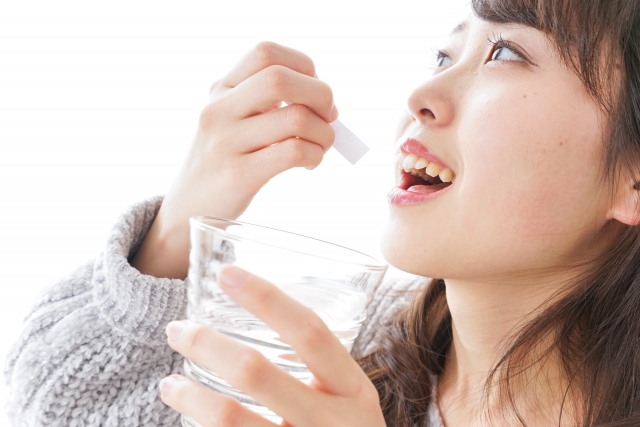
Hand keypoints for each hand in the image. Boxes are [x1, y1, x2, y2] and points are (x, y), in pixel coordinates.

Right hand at [131, 42, 337, 278]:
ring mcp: (226, 142)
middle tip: (329, 118)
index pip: (266, 53)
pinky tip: (309, 163)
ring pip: (295, 118)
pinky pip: (293, 153)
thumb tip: (329, 107)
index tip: (314, 92)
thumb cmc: (224, 162)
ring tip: (320, 146)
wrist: (187, 208)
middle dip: (321, 96)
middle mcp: (219, 109)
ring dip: (323, 133)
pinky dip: (314, 155)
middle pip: (281, 79)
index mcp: (221, 88)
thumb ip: (270, 105)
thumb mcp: (234, 120)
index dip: (304, 66)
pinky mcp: (238, 175)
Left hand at [159, 265, 385, 426]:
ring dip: (190, 395)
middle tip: (177, 330)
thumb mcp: (346, 402)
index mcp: (353, 391)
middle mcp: (333, 423)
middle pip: (257, 373)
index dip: (267, 299)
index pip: (310, 332)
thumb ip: (317, 372)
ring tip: (169, 383)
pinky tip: (188, 415)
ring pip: (231, 418)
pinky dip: (200, 425)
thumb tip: (257, 320)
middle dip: (207, 345)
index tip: (227, 274)